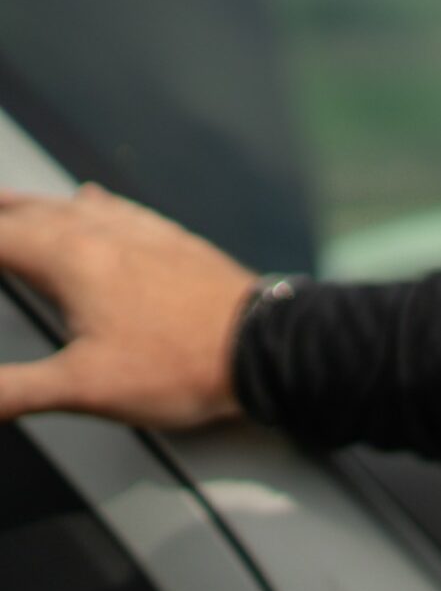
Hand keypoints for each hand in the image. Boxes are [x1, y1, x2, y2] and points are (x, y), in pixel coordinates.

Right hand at [0, 184, 256, 428]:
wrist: (264, 347)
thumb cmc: (183, 366)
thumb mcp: (82, 388)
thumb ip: (12, 390)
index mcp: (75, 260)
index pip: (0, 238)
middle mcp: (107, 234)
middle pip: (32, 213)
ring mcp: (145, 234)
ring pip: (74, 207)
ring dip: (35, 204)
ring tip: (10, 204)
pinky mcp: (174, 241)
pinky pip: (121, 209)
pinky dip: (92, 204)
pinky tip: (93, 199)